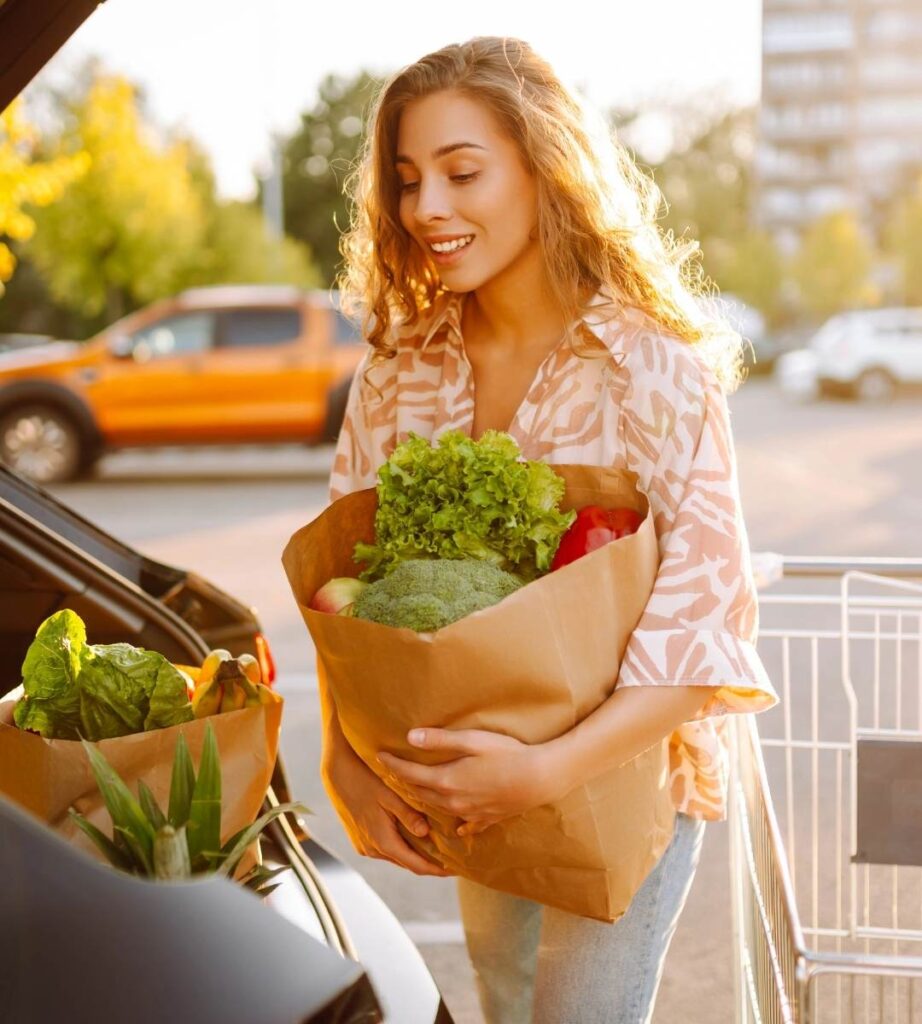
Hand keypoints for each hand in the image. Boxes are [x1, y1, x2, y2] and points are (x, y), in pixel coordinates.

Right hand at [322, 739, 452, 876]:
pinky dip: (401, 846)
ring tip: (436, 849)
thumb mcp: (389, 795)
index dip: (436, 870)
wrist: (336, 772)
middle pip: (407, 863)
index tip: (455, 869)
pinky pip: (386, 848)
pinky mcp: (360, 839)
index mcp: (383, 841)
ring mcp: (364, 845)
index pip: (416, 865)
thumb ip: (408, 815)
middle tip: (451, 859)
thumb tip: (426, 833)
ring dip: (414, 854)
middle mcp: (373, 850)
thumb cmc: (365, 779)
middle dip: (428, 863)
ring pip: (396, 856)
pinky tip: (412, 837)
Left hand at [378, 728, 565, 836]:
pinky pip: (465, 824)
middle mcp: (453, 801)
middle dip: (403, 782)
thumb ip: (440, 740)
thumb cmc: (507, 753)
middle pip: (419, 793)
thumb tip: (409, 737)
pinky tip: (455, 823)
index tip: (378, 756)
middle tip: (391, 772)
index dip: (392, 765)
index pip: (409, 774)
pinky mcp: (486, 818)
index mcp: (447, 780)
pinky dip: (456, 822)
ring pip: (438, 808)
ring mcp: (470, 813)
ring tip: (415, 789)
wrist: (540, 778)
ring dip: (423, 798)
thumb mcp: (472, 741)